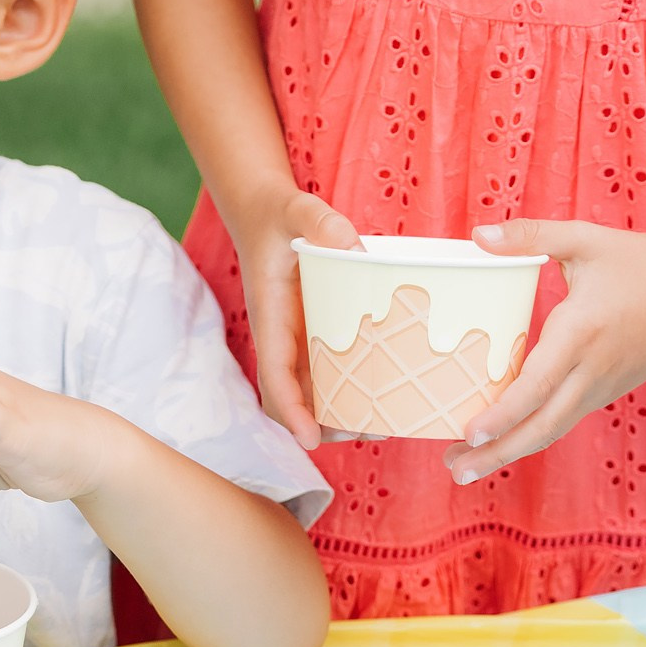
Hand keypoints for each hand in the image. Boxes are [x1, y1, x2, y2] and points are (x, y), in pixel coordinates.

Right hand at [224, 186, 356, 448]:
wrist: (263, 213)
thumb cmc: (278, 214)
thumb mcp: (297, 208)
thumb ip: (320, 222)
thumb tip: (353, 248)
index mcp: (270, 315)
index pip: (273, 372)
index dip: (290, 409)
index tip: (310, 438)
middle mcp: (280, 337)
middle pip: (288, 399)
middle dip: (319, 425)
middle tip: (369, 432)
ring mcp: (295, 340)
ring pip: (307, 394)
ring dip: (335, 416)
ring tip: (382, 425)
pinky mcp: (311, 336)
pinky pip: (323, 375)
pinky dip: (345, 393)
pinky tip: (382, 394)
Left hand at [443, 219, 645, 482]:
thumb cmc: (634, 257)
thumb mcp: (579, 238)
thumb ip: (528, 236)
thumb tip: (478, 235)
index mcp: (580, 332)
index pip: (537, 385)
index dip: (503, 414)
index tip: (469, 433)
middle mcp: (593, 368)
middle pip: (543, 425)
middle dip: (498, 452)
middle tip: (457, 470)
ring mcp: (606, 384)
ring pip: (556, 428)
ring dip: (513, 449)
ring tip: (470, 465)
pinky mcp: (612, 388)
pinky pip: (569, 416)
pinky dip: (537, 432)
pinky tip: (509, 437)